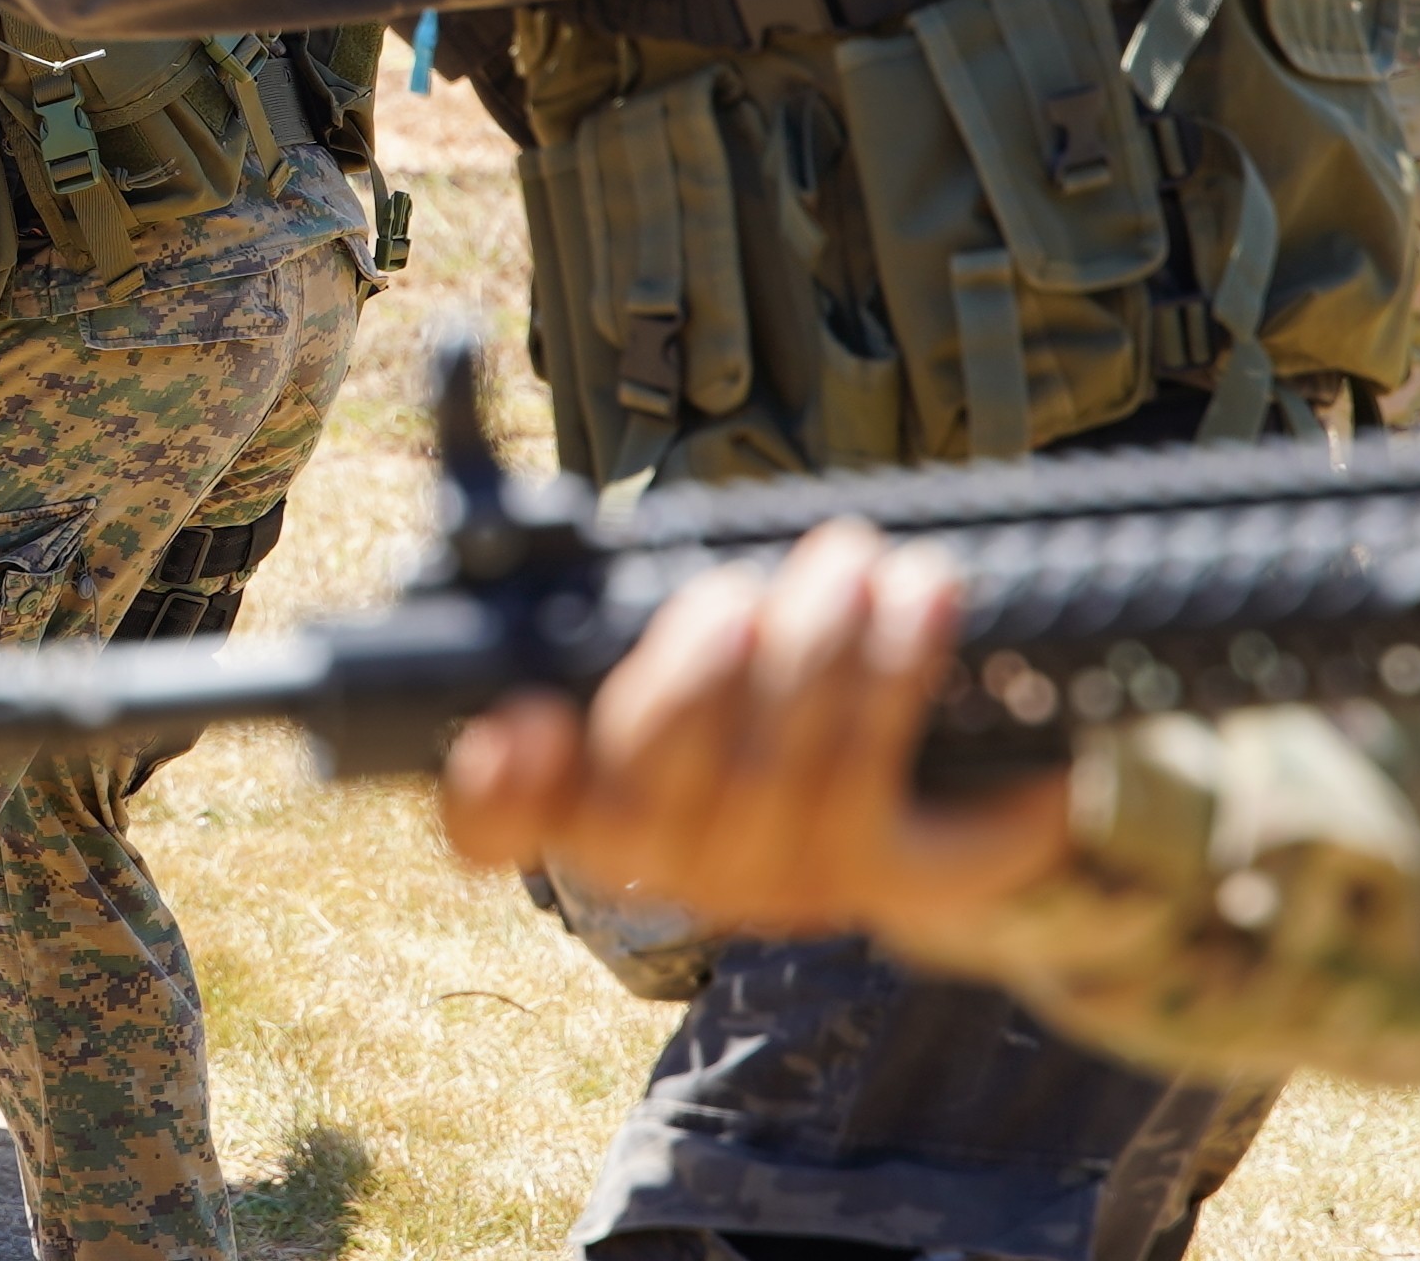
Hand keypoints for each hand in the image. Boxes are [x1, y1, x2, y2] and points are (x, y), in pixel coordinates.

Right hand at [439, 520, 1074, 949]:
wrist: (913, 793)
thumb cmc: (749, 685)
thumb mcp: (663, 643)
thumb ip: (606, 615)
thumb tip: (536, 535)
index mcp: (577, 801)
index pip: (492, 828)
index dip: (497, 790)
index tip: (527, 719)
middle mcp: (666, 862)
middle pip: (650, 800)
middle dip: (693, 688)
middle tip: (731, 598)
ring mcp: (779, 884)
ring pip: (785, 778)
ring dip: (823, 654)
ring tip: (853, 559)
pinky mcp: (890, 876)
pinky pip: (888, 777)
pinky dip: (904, 677)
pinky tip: (927, 604)